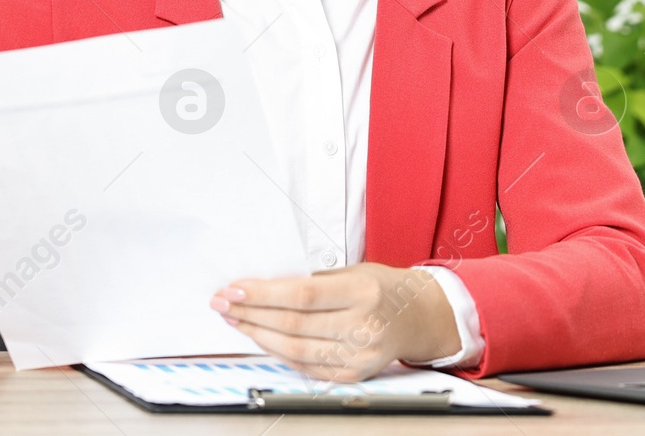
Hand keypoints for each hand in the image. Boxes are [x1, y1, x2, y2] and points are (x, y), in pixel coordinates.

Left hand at [209, 263, 461, 381]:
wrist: (420, 317)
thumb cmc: (384, 288)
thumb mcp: (354, 271)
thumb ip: (315, 280)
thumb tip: (265, 286)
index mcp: (363, 292)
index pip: (302, 296)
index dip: (262, 295)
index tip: (234, 289)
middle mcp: (363, 326)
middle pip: (292, 324)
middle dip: (250, 314)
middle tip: (224, 304)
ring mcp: (359, 355)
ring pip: (294, 349)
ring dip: (258, 334)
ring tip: (237, 320)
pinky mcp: (353, 374)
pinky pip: (305, 366)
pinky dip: (279, 352)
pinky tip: (263, 338)